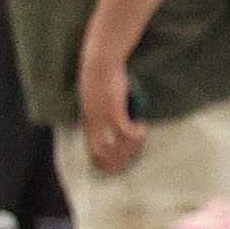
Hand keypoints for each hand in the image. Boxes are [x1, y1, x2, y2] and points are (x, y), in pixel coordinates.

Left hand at [77, 48, 142, 175]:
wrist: (99, 63)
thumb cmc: (100, 78)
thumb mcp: (96, 99)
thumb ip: (103, 112)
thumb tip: (116, 122)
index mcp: (88, 122)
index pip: (92, 151)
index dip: (106, 162)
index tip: (120, 165)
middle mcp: (93, 124)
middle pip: (104, 153)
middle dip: (120, 161)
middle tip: (134, 157)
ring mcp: (103, 118)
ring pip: (117, 145)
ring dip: (131, 147)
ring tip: (140, 137)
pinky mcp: (114, 111)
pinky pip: (127, 132)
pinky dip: (136, 133)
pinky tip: (142, 126)